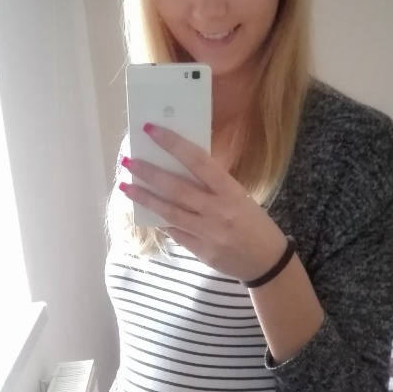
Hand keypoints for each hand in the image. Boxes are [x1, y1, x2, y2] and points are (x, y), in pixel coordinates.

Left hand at [118, 124, 286, 281]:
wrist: (266, 261)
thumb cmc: (253, 222)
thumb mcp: (238, 196)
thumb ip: (212, 185)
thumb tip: (178, 168)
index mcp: (230, 190)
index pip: (197, 160)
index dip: (173, 144)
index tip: (151, 130)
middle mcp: (218, 210)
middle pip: (176, 188)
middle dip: (148, 173)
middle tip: (128, 162)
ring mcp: (208, 233)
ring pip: (169, 212)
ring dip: (144, 198)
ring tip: (125, 186)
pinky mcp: (201, 251)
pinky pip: (175, 232)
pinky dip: (160, 220)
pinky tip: (145, 212)